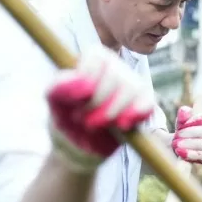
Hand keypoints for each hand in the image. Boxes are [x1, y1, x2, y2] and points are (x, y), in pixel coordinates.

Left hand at [47, 45, 155, 173]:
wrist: (78, 144)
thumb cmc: (66, 116)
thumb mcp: (53, 99)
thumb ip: (61, 86)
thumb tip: (84, 86)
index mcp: (93, 60)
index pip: (98, 57)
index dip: (89, 77)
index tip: (77, 100)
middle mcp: (115, 68)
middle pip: (116, 75)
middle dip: (99, 102)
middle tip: (85, 120)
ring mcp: (131, 86)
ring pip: (134, 88)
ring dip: (114, 111)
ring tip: (99, 125)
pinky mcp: (142, 104)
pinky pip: (148, 102)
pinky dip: (137, 113)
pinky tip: (123, 125)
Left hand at [172, 107, 201, 163]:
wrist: (189, 146)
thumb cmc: (187, 130)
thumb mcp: (185, 120)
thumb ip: (183, 114)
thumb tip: (183, 111)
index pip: (199, 119)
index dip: (188, 123)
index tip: (180, 127)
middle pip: (199, 132)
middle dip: (185, 134)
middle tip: (175, 137)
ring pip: (198, 144)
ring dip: (185, 144)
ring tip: (175, 144)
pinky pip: (199, 156)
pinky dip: (188, 154)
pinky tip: (179, 151)